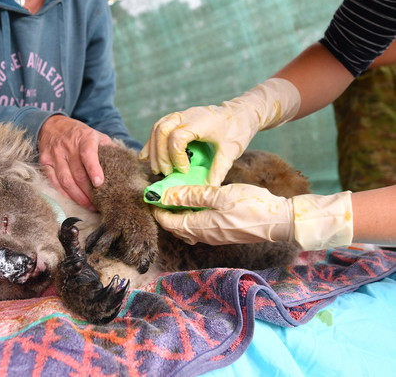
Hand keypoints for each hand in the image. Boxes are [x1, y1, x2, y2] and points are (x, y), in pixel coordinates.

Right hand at [38, 115, 112, 209]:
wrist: (52, 125)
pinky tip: (73, 199)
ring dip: (77, 196)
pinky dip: (63, 193)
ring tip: (88, 205)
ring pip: (65, 180)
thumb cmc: (78, 133)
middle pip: (78, 173)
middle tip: (99, 203)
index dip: (93, 169)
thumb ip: (108, 148)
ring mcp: (55, 155)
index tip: (99, 183)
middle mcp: (68, 146)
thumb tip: (125, 162)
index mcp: (84, 138)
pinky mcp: (45, 162)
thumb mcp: (95, 134)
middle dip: (88, 191)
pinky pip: (53, 181)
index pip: (88, 154)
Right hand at [139, 78, 300, 184]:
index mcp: (200, 122)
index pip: (177, 138)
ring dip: (153, 149)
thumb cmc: (238, 130)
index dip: (176, 157)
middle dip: (160, 155)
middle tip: (166, 173)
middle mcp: (186, 116)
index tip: (184, 171)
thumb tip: (207, 189)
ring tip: (156, 169)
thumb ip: (218, 170)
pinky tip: (146, 156)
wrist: (241, 112)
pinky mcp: (178, 118)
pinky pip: (159, 128)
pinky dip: (151, 143)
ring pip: (157, 128)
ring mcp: (181, 115)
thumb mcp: (230, 152)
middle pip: (161, 131)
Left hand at [151, 184, 352, 250]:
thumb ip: (191, 194)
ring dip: (177, 213)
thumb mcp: (219, 195)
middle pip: (175, 226)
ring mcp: (213, 236)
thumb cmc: (251, 206)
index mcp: (200, 226)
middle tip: (159, 194)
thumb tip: (166, 194)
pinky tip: (194, 201)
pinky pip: (198, 226)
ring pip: (186, 227)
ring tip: (174, 195)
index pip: (168, 221)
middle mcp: (204, 235)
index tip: (150, 194)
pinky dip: (190, 215)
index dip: (157, 209)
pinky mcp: (222, 233)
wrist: (279, 221)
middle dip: (164, 211)